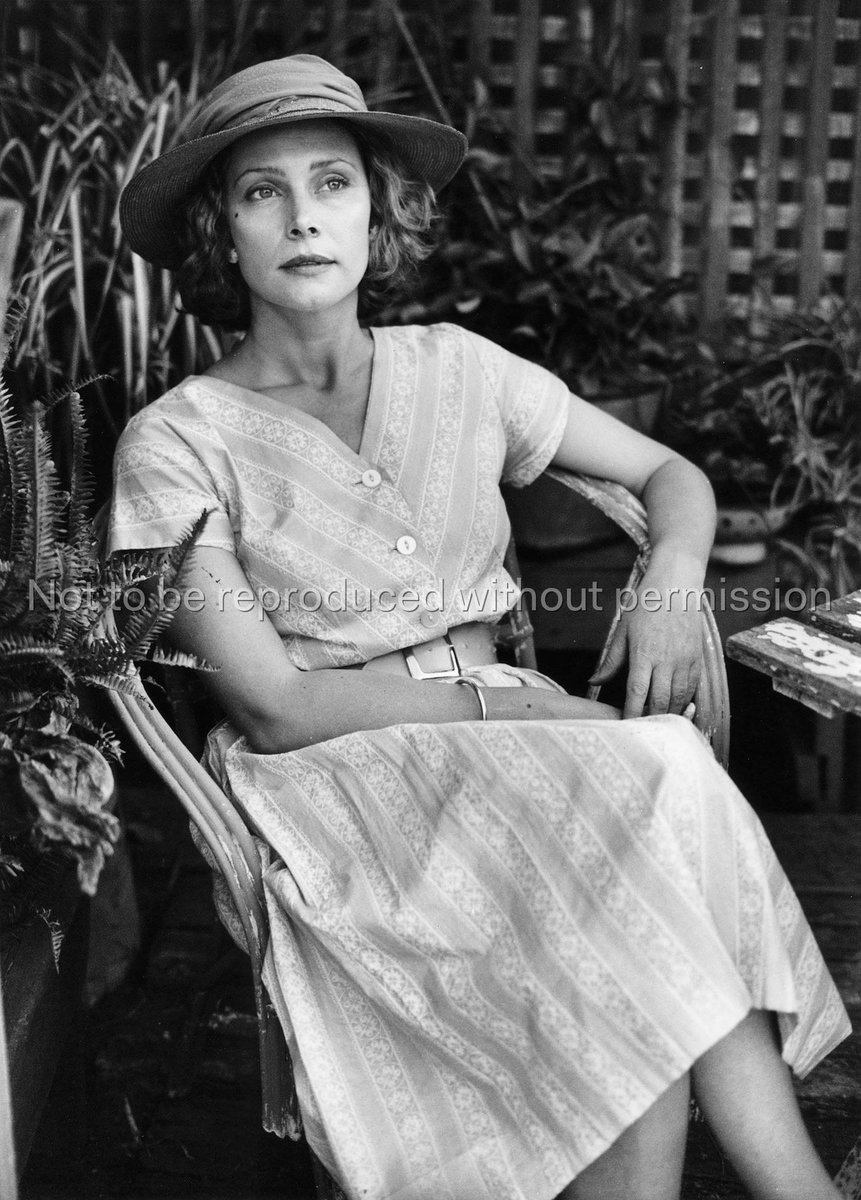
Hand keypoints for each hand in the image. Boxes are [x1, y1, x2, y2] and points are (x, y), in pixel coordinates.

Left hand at [589, 569, 703, 718]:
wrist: (677, 584)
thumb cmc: (646, 604)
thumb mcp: (623, 630)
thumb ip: (611, 661)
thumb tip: (593, 680)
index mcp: (644, 653)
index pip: (637, 693)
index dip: (632, 714)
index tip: (625, 727)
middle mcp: (667, 660)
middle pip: (660, 701)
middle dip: (650, 719)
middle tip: (640, 731)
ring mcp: (685, 660)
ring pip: (678, 698)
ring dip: (667, 714)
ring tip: (656, 724)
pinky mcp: (698, 659)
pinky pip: (692, 688)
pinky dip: (683, 702)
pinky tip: (674, 708)